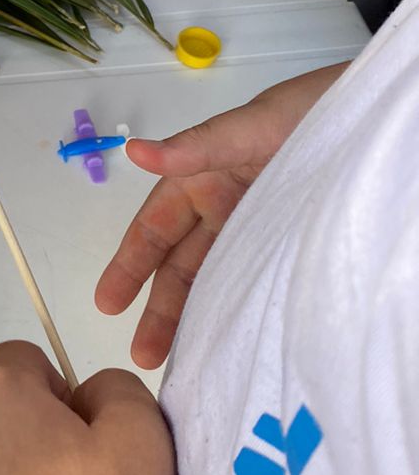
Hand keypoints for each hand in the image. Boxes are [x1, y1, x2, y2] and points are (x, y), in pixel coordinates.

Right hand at [96, 64, 346, 367]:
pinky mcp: (286, 245)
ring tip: (180, 361)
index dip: (128, 266)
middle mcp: (220, 209)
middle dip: (158, 309)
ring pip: (214, 279)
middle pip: (180, 266)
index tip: (107, 302)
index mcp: (198, 180)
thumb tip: (134, 151)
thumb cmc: (302, 114)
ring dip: (194, 317)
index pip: (153, 230)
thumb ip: (193, 147)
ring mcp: (254, 230)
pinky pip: (253, 282)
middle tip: (142, 354)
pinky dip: (236, 309)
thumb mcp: (244, 128)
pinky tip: (228, 337)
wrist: (368, 123)